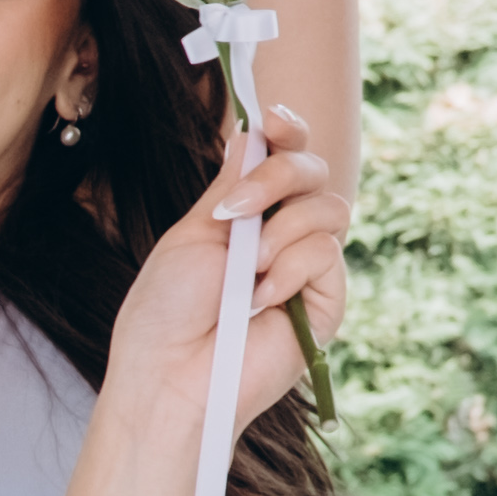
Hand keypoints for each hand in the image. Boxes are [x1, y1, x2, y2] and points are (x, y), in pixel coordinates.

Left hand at [96, 134, 349, 482]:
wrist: (170, 377)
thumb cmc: (167, 313)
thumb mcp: (193, 235)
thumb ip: (230, 187)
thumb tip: (251, 132)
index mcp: (246, 216)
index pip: (284, 156)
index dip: (287, 130)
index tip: (272, 119)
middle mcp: (282, 236)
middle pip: (313, 170)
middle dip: (277, 176)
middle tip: (234, 211)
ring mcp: (307, 268)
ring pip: (329, 207)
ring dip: (279, 230)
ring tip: (242, 270)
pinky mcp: (326, 302)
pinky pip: (326, 252)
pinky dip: (288, 268)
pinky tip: (258, 300)